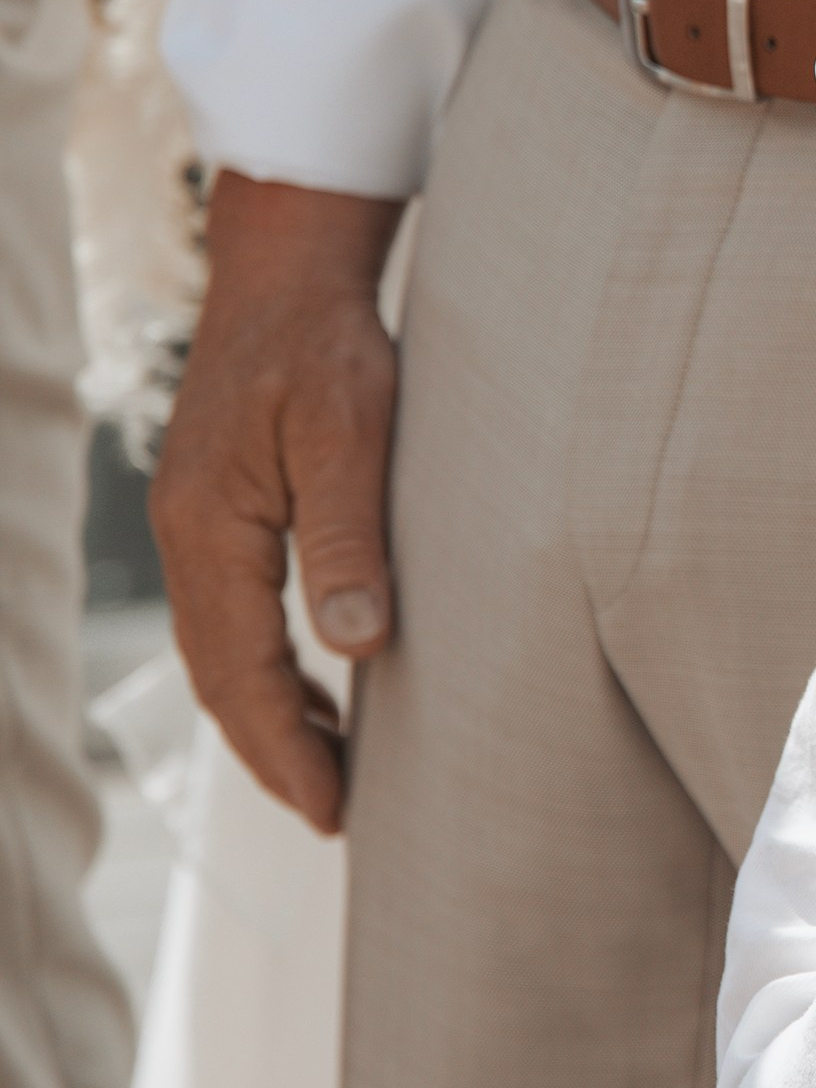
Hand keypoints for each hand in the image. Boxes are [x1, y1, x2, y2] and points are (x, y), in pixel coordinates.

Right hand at [151, 173, 403, 832]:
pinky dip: (266, 667)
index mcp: (210, 529)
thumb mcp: (350, 432)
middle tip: (333, 816)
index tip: (333, 810)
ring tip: (328, 774)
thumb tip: (356, 647)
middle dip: (271, 754)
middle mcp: (188, 537)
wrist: (287, 270)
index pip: (243, 671)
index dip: (287, 749)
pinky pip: (231, 616)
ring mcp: (196, 525)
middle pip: (220, 677)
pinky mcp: (218, 512)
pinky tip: (316, 687)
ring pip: (221, 653)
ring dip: (268, 718)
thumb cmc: (327, 342)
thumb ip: (350, 538)